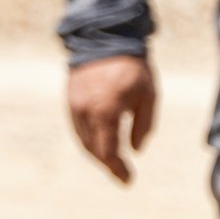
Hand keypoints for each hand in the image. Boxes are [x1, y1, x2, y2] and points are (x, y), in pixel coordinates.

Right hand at [66, 54, 156, 183]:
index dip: (117, 169)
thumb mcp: (149, 96)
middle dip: (107, 164)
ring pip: (83, 139)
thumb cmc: (133, 67)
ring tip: (111, 160)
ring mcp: (75, 104)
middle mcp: (86, 111)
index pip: (108, 151)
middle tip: (122, 174)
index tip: (128, 181)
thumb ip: (143, 126)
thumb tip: (135, 150)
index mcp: (106, 112)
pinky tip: (99, 140)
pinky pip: (77, 126)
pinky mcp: (70, 97)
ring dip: (97, 153)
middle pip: (93, 149)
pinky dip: (88, 138)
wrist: (104, 38)